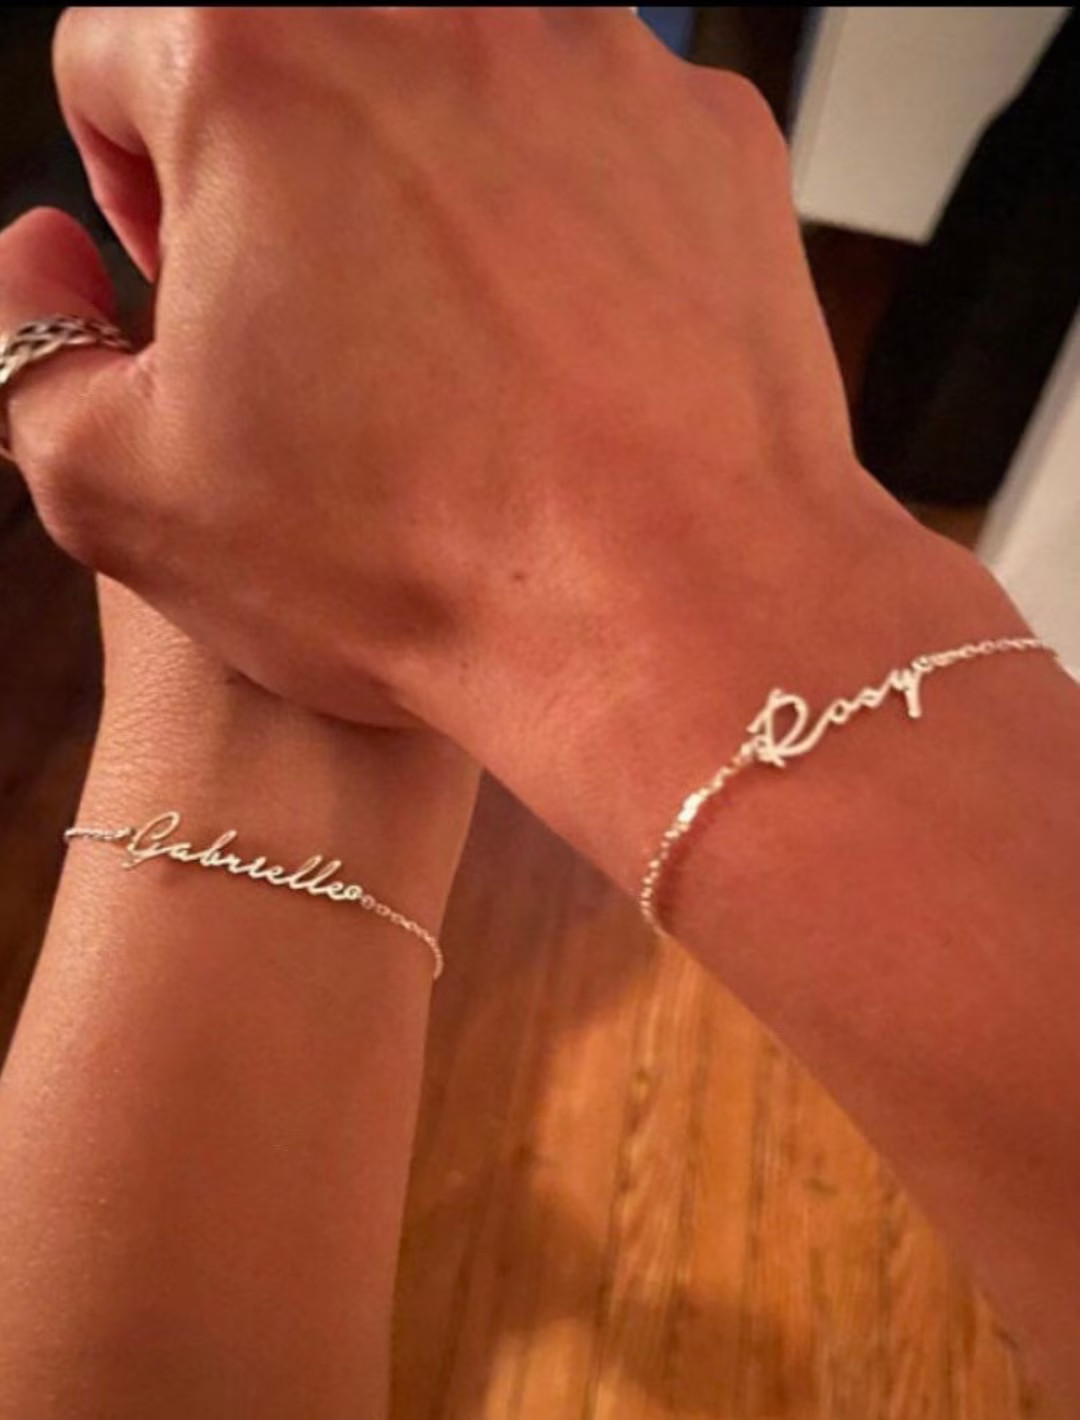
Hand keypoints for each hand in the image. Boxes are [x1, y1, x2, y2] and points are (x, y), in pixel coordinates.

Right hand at [0, 8, 991, 886]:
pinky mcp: (707, 131)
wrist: (666, 616)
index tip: (187, 277)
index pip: (119, 59)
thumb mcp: (125, 493)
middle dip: (276, 175)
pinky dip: (559, 217)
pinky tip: (563, 344)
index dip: (132, 183)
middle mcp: (430, 10)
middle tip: (317, 323)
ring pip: (448, 88)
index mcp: (252, 64)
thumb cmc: (412, 560)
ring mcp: (595, 57)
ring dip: (422, 186)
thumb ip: (31, 351)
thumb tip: (46, 271)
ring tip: (452, 347)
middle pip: (294, 57)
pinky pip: (589, 140)